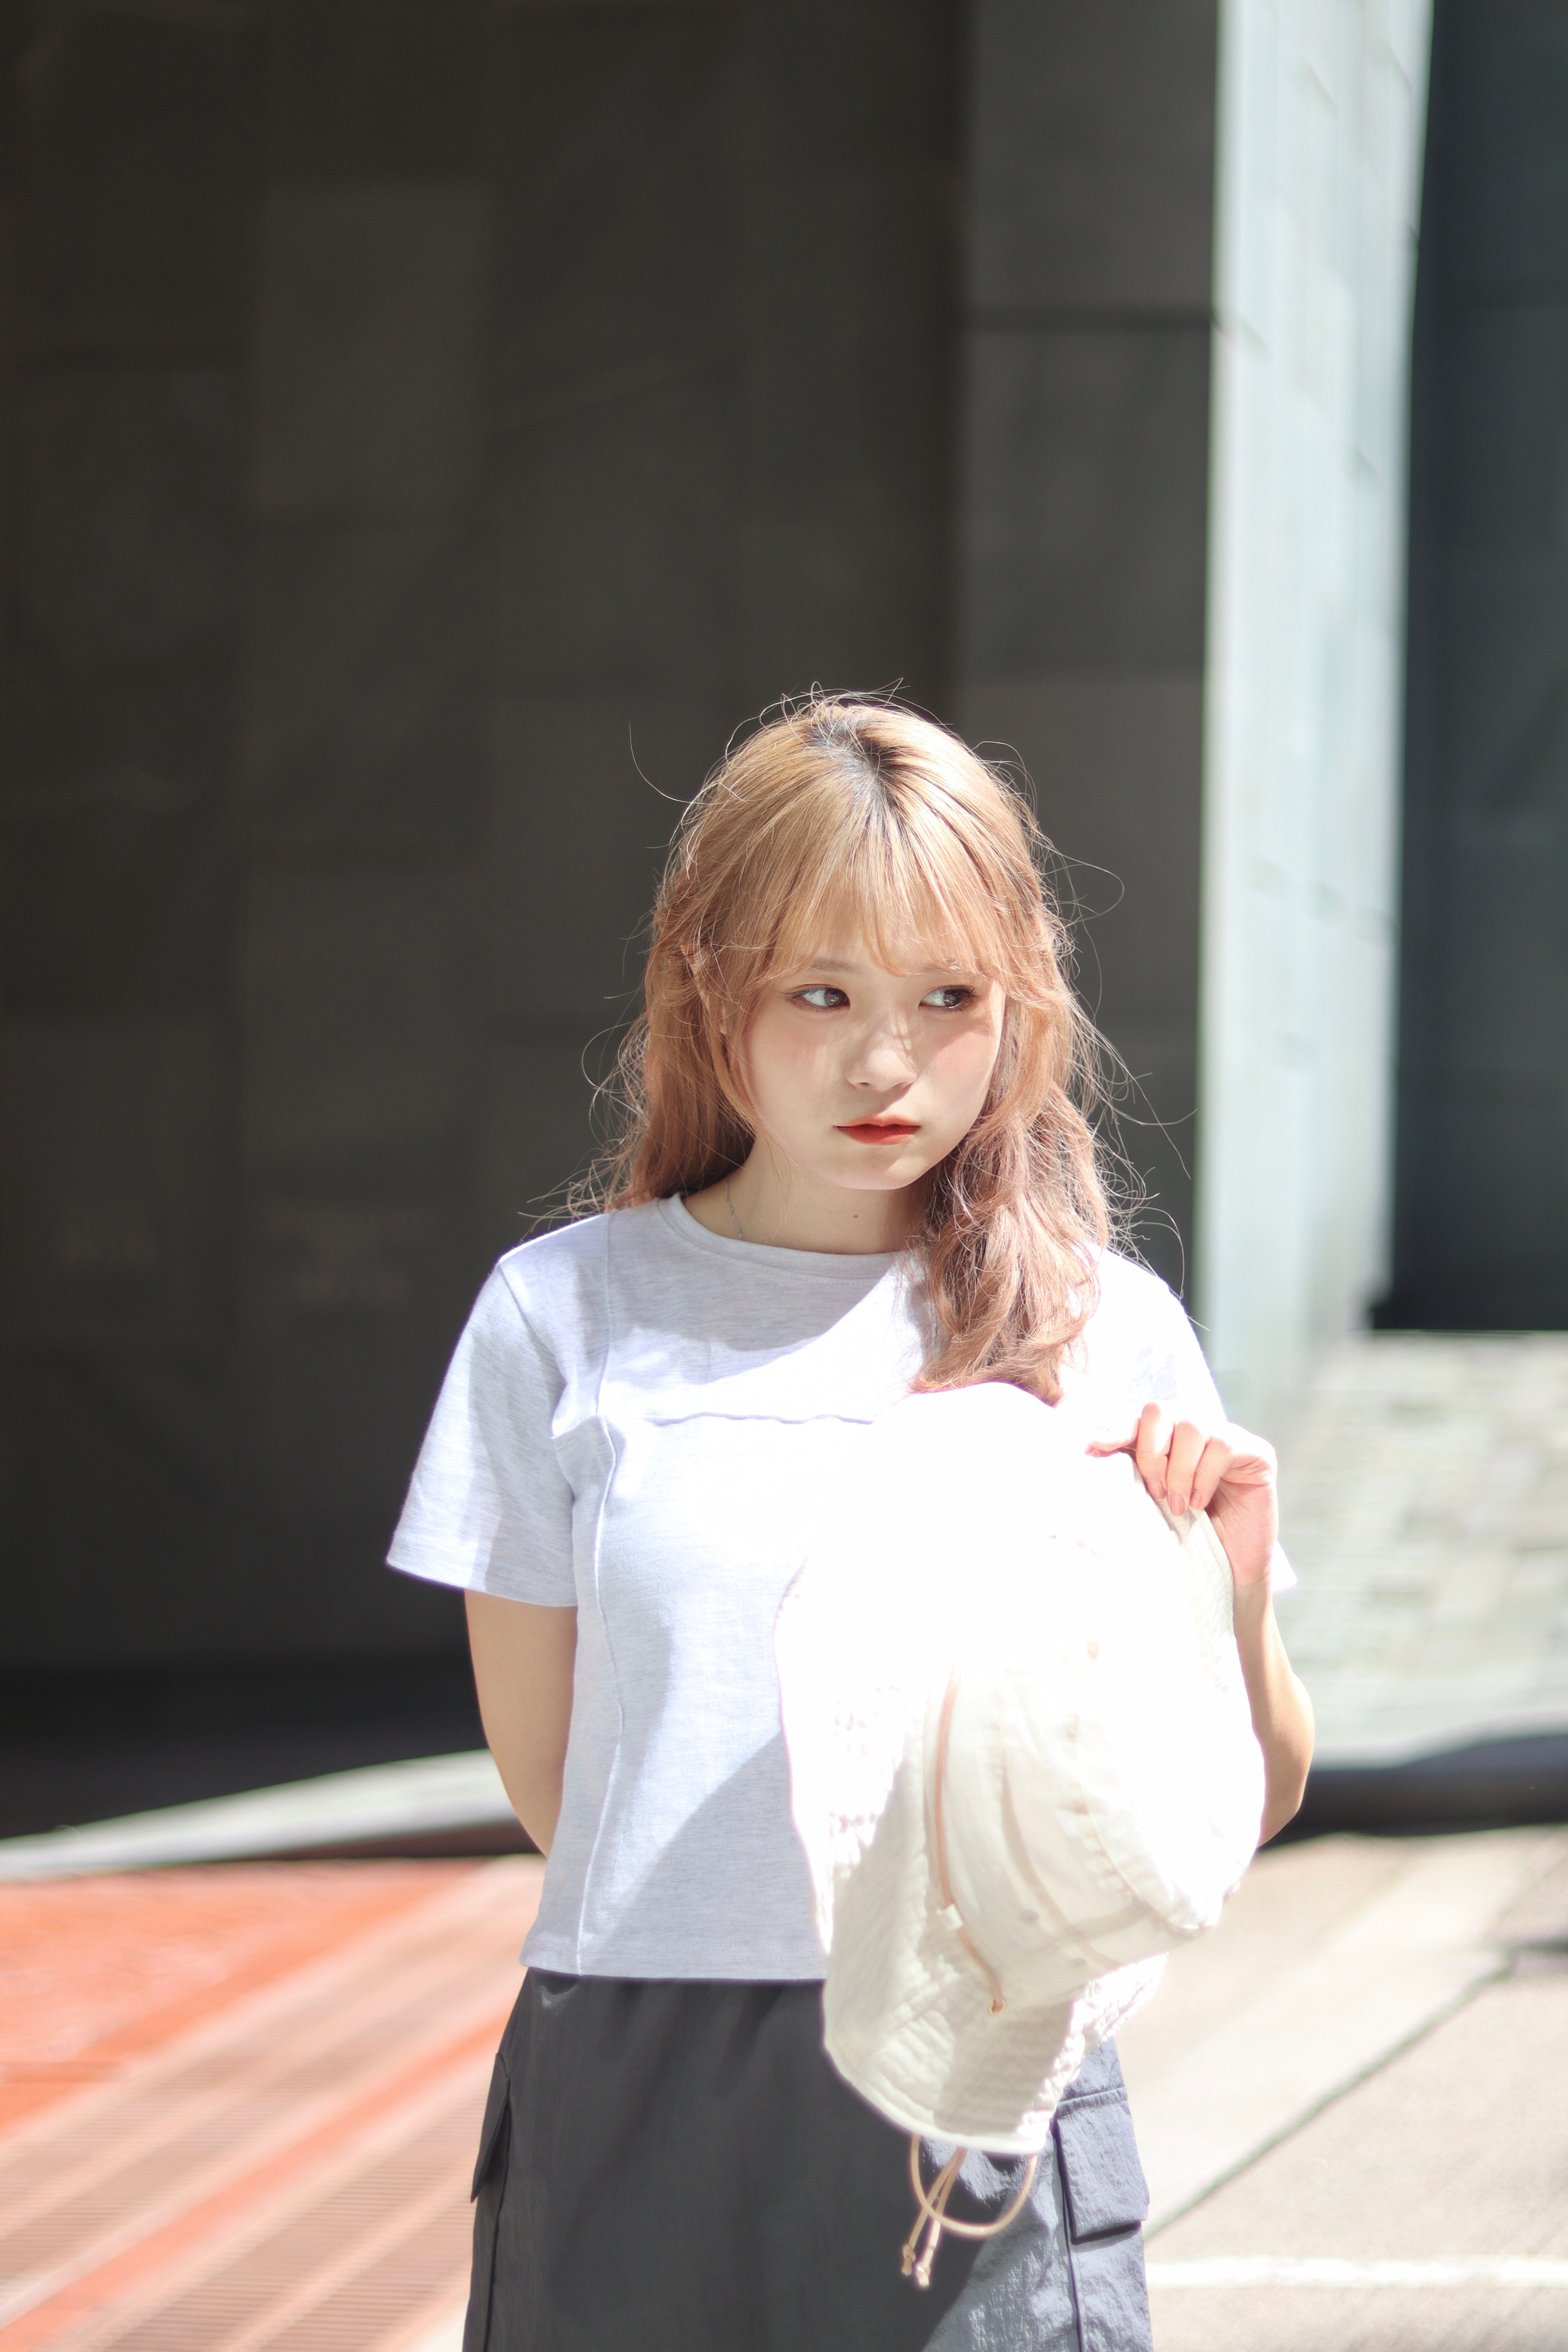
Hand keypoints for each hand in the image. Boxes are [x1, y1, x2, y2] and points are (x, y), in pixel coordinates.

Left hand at [1092, 1403, 1278, 1590]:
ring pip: (1192, 1425)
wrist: (1231, 1572)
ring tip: (1178, 1506)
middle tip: (1155, 1492)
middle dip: (1151, 1452)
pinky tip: (1199, 1503)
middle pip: (1161, 1411)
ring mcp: (1227, 1438)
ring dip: (1179, 1469)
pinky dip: (1204, 1475)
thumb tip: (1090, 1450)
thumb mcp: (1150, 1506)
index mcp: (1166, 1441)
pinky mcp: (1256, 1452)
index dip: (1116, 1428)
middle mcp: (1195, 1432)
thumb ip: (1130, 1475)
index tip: (1096, 1446)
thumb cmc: (1188, 1540)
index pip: (1137, 1419)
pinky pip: (1223, 1444)